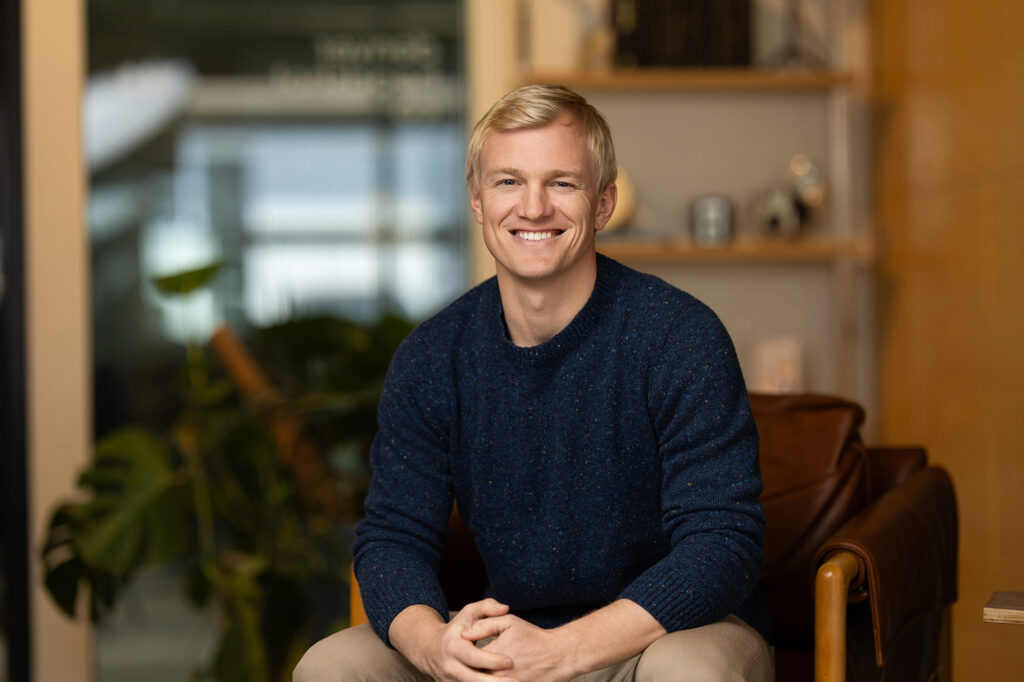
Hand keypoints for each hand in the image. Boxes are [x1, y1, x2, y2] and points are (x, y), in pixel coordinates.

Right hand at [390, 600, 518, 681]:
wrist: (430, 649)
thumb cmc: (456, 630)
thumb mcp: (467, 614)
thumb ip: (487, 607)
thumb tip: (505, 608)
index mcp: (454, 647)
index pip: (473, 657)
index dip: (491, 660)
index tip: (510, 661)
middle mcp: (451, 667)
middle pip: (473, 680)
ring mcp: (451, 681)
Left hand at [463, 614, 577, 681]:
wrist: (559, 655)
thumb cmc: (533, 637)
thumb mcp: (509, 622)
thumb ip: (484, 625)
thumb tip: (464, 633)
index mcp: (492, 654)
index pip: (469, 658)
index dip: (464, 655)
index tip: (463, 652)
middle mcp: (498, 673)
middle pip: (473, 674)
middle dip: (468, 670)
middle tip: (466, 666)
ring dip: (478, 677)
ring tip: (478, 671)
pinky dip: (492, 681)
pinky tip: (492, 676)